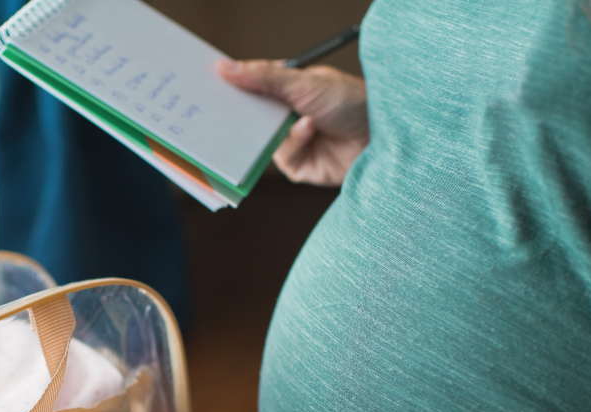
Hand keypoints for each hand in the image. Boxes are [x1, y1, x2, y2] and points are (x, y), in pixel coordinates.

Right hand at [216, 59, 368, 186]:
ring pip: (261, 142)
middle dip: (240, 116)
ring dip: (275, 131)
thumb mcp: (302, 82)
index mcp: (285, 89)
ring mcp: (293, 141)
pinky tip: (310, 131)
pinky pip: (282, 159)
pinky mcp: (301, 167)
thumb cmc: (351, 101)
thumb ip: (262, 77)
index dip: (230, 88)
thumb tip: (224, 66)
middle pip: (250, 118)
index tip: (207, 86)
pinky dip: (293, 144)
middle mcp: (286, 115)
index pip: (249, 88)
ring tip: (294, 118)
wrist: (382, 135)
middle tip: (221, 112)